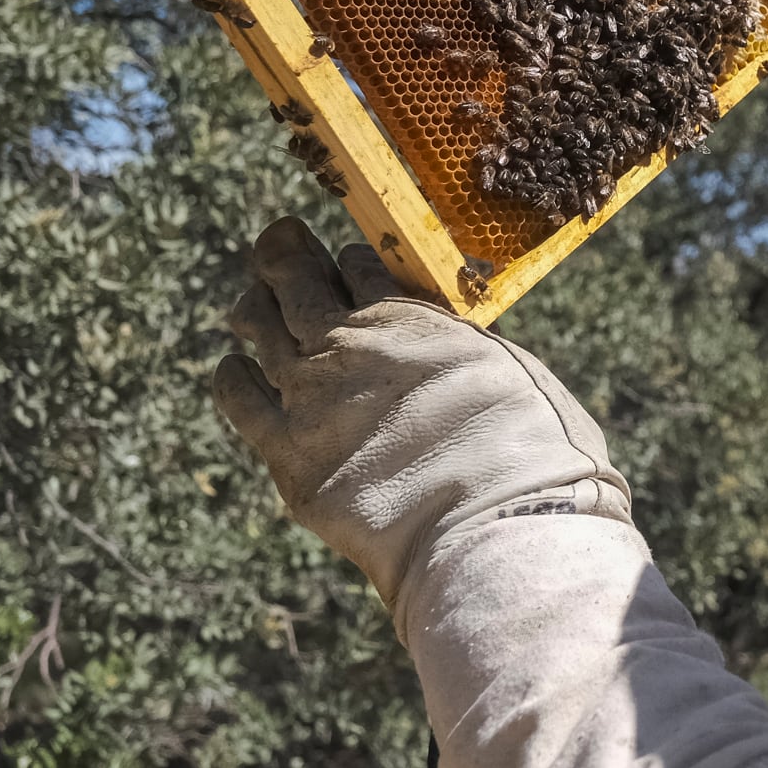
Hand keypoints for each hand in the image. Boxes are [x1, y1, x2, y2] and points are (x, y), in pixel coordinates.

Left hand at [213, 220, 630, 617]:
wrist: (496, 525)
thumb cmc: (533, 453)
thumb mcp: (514, 371)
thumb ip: (465, 351)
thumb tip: (455, 350)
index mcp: (410, 318)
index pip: (360, 265)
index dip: (351, 260)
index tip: (348, 262)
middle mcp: (349, 346)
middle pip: (295, 279)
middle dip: (285, 255)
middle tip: (281, 242)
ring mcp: (309, 399)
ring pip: (258, 327)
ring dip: (255, 307)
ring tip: (252, 302)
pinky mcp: (287, 457)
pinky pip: (240, 398)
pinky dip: (234, 374)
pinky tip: (236, 367)